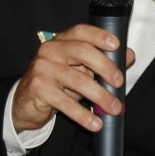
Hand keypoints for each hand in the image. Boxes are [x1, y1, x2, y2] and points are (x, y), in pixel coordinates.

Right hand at [12, 23, 133, 133]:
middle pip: (82, 52)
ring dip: (100, 96)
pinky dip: (84, 115)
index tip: (116, 44)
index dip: (99, 36)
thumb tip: (128, 55)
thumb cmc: (58, 82)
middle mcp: (50, 50)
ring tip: (114, 108)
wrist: (26, 102)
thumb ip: (103, 61)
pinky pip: (66, 103)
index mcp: (62, 41)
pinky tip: (96, 123)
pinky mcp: (38, 89)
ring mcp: (42, 68)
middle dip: (105, 66)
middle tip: (119, 82)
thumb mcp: (80, 69)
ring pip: (78, 80)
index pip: (81, 32)